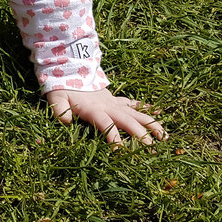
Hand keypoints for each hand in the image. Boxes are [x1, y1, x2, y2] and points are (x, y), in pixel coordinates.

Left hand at [46, 88, 166, 145]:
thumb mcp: (56, 99)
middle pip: (127, 120)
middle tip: (151, 148)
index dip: (113, 137)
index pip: (106, 124)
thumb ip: (59, 111)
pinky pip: (133, 104)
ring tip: (164, 137)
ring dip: (151, 124)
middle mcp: (108, 107)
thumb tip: (66, 123)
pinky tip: (158, 114)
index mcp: (94, 110)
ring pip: (136, 113)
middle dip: (140, 133)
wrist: (70, 71)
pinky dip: (146, 108)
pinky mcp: (116, 100)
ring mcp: (114, 103)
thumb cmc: (62, 89)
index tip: (120, 150)